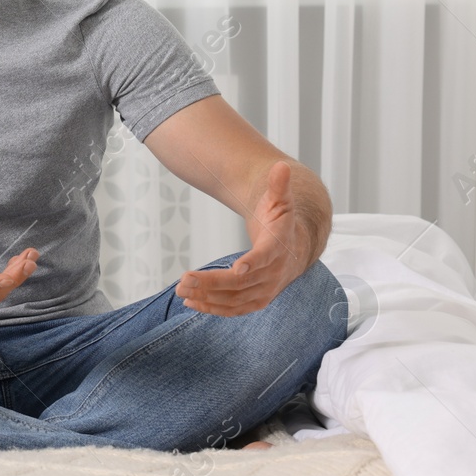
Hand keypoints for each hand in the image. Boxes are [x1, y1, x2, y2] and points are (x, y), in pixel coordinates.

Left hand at [175, 161, 309, 315]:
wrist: (294, 248)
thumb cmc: (281, 223)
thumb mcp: (280, 201)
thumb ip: (278, 185)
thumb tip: (281, 166)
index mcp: (280, 248)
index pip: (267, 257)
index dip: (253, 263)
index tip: (236, 269)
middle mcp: (274, 274)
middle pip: (242, 283)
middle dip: (213, 283)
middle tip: (185, 279)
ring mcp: (266, 290)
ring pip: (235, 299)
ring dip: (208, 297)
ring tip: (182, 291)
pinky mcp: (256, 300)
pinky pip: (234, 309)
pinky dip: (213, 309)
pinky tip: (191, 303)